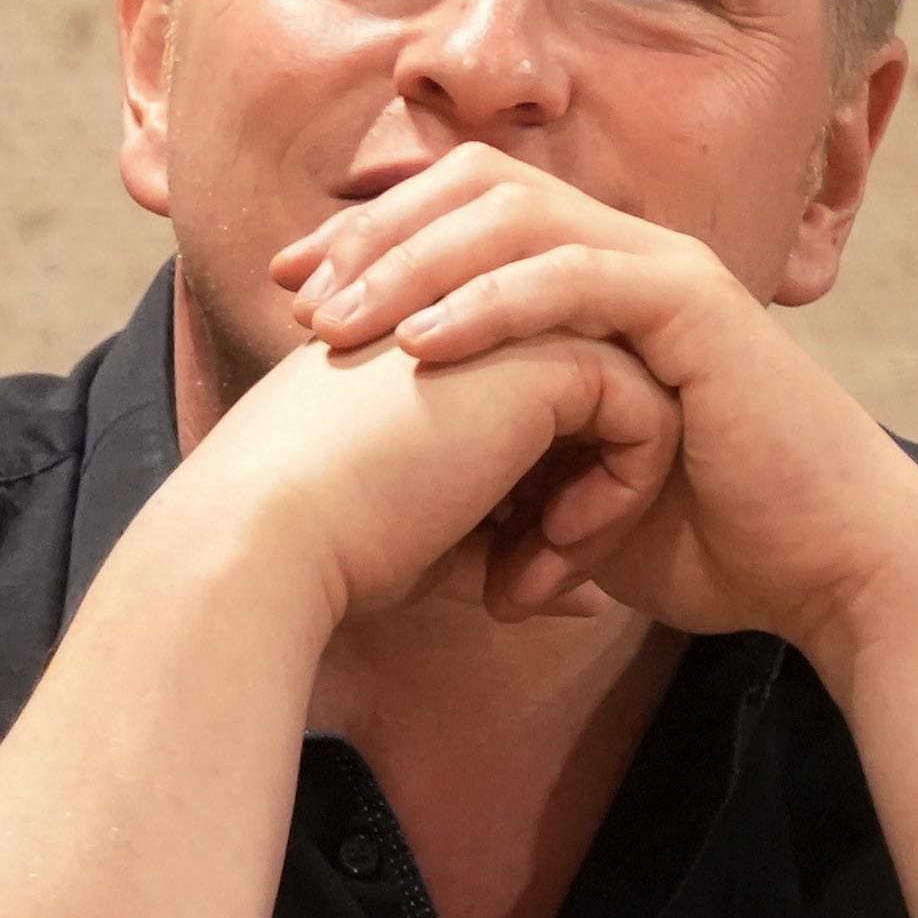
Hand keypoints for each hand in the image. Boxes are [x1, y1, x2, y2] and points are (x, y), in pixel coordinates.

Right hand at [171, 307, 684, 632]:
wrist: (271, 534)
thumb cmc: (327, 550)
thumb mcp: (433, 544)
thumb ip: (510, 548)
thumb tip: (589, 603)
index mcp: (438, 345)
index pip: (540, 415)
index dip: (538, 503)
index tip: (495, 582)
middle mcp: (476, 315)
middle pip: (589, 407)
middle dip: (582, 501)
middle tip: (532, 584)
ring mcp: (513, 316)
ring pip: (627, 405)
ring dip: (608, 503)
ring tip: (544, 574)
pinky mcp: (549, 347)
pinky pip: (646, 411)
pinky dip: (622, 492)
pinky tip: (556, 546)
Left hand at [269, 151, 917, 656]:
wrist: (821, 569)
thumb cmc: (704, 539)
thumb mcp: (560, 494)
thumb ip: (492, 463)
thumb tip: (398, 491)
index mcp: (593, 280)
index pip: (462, 215)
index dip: (371, 241)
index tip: (289, 292)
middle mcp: (627, 255)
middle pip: (475, 190)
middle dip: (375, 238)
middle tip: (298, 298)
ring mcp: (665, 271)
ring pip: (516, 221)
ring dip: (414, 265)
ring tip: (339, 321)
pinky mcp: (696, 309)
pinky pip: (575, 280)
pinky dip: (492, 305)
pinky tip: (423, 342)